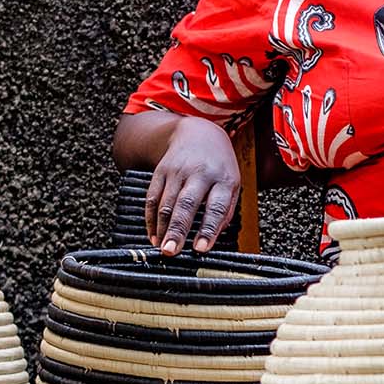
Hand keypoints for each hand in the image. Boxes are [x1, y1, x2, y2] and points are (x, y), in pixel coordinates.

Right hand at [145, 117, 239, 254]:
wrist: (199, 132)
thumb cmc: (219, 166)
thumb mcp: (233, 184)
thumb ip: (225, 211)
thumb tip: (212, 237)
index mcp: (223, 179)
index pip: (216, 207)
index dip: (208, 229)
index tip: (201, 248)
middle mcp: (200, 173)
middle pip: (186, 204)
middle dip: (178, 229)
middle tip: (171, 251)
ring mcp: (178, 171)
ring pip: (166, 202)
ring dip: (162, 228)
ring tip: (162, 248)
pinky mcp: (161, 171)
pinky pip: (152, 197)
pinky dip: (151, 218)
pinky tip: (153, 235)